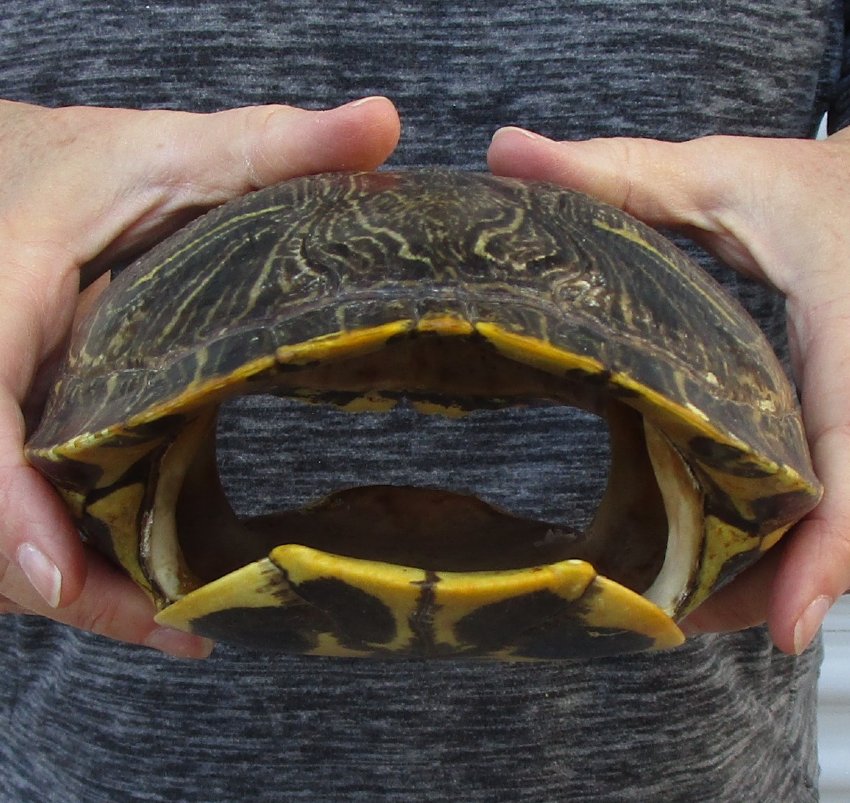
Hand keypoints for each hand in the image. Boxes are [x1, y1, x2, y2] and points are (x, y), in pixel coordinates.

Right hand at [0, 97, 399, 656]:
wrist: (20, 183)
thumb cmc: (87, 170)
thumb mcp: (175, 153)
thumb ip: (273, 146)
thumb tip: (383, 125)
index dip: (6, 510)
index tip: (57, 582)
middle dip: (70, 580)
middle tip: (185, 621)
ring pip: (3, 536)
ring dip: (84, 586)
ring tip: (186, 620)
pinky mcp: (15, 435)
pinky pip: (28, 514)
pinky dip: (82, 560)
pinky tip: (157, 591)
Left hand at [488, 125, 849, 653]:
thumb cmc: (811, 191)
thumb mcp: (717, 179)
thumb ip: (616, 173)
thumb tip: (503, 152)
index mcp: (848, 338)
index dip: (827, 549)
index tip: (789, 628)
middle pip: (847, 523)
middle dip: (774, 585)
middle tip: (675, 622)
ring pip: (845, 528)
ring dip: (776, 574)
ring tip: (685, 605)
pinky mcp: (849, 427)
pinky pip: (837, 503)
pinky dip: (787, 543)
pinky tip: (727, 555)